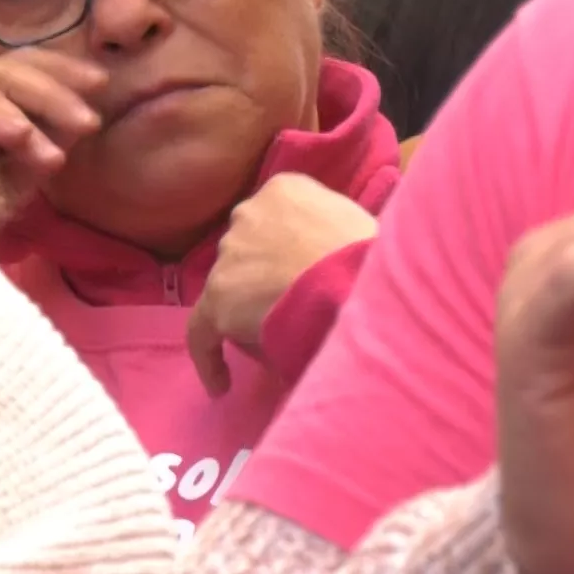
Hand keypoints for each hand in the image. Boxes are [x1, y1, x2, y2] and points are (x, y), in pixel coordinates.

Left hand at [186, 173, 377, 395]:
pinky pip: (203, 332)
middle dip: (263, 273)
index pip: (274, 216)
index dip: (284, 245)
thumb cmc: (370, 251)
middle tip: (289, 301)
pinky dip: (209, 357)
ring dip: (247, 309)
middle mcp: (248, 213)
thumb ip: (328, 229)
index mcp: (284, 188)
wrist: (354, 278)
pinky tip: (220, 385)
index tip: (295, 268)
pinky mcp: (219, 298)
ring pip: (230, 287)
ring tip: (273, 338)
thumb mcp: (352, 219)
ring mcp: (229, 255)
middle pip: (247, 247)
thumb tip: (328, 257)